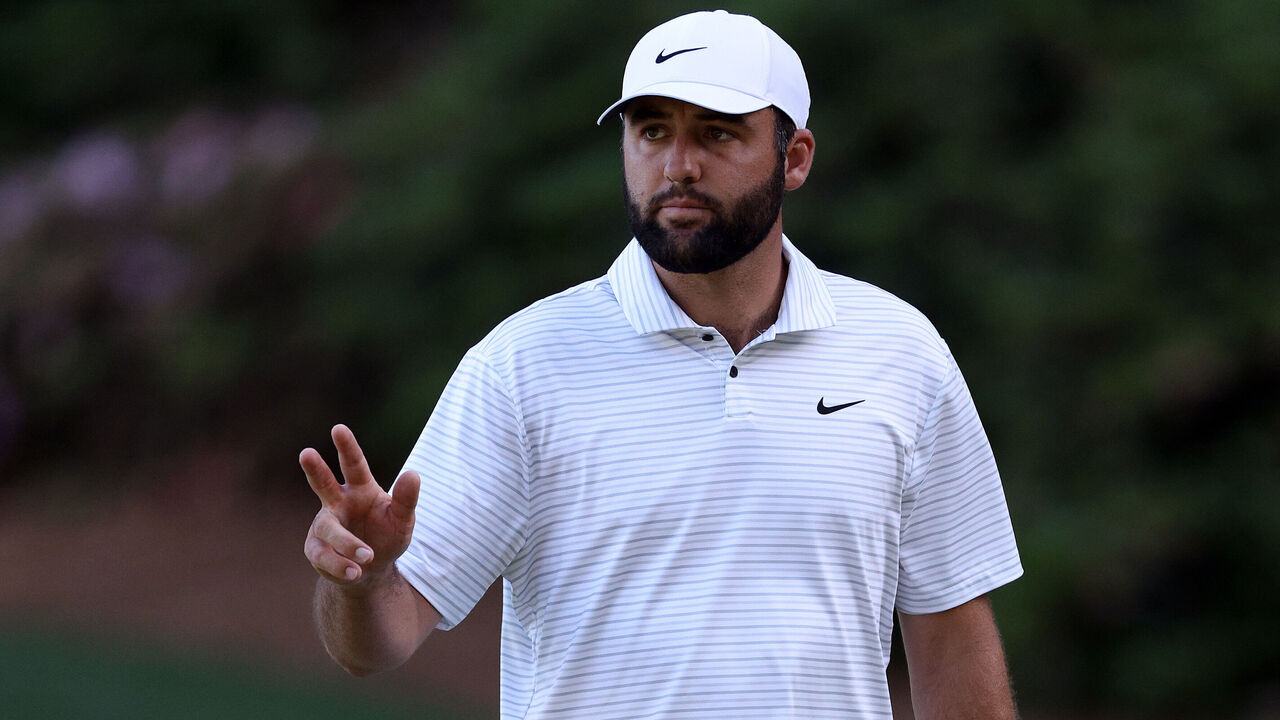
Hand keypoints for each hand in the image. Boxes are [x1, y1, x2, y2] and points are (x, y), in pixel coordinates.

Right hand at [301, 424, 420, 586]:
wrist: (372, 569)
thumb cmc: (387, 535)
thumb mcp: (403, 520)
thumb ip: (407, 499)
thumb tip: (413, 473)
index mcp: (361, 489)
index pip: (353, 465)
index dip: (347, 447)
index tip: (338, 428)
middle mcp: (338, 503)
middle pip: (323, 483)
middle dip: (315, 468)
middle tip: (306, 452)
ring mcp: (324, 525)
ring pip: (328, 528)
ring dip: (346, 542)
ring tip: (367, 556)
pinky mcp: (316, 549)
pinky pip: (324, 556)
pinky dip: (340, 564)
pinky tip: (356, 572)